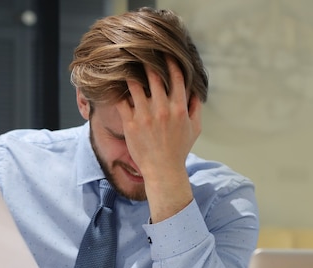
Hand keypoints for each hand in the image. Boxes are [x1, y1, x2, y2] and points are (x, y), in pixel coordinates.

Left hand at [116, 56, 201, 221]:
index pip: (175, 77)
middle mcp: (161, 109)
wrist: (163, 170)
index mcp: (178, 107)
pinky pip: (122, 101)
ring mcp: (144, 116)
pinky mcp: (130, 124)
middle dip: (148, 61)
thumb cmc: (179, 150)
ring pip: (135, 85)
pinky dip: (119, 91)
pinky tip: (116, 83)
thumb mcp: (194, 129)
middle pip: (154, 76)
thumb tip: (196, 91)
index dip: (170, 62)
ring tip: (126, 62)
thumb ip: (195, 108)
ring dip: (131, 72)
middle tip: (141, 51)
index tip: (165, 53)